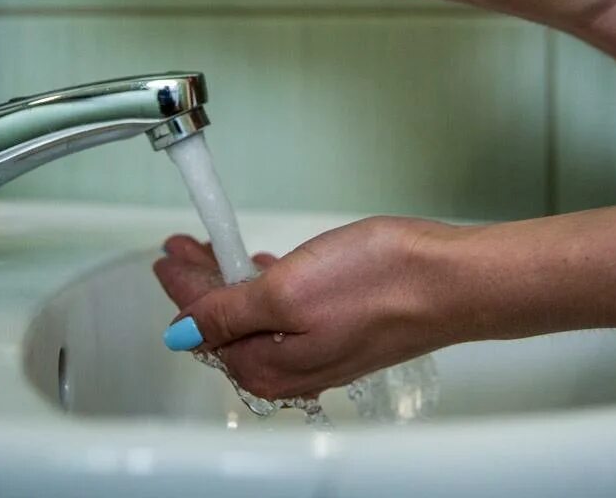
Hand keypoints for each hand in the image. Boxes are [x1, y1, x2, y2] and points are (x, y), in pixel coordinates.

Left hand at [153, 217, 461, 399]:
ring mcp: (318, 349)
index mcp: (267, 365)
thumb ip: (229, 312)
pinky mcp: (342, 329)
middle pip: (225, 324)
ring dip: (229, 281)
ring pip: (255, 316)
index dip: (180, 286)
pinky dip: (264, 287)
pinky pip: (286, 313)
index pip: (204, 325)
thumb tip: (184, 332)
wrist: (449, 281)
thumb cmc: (380, 285)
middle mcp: (290, 367)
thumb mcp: (286, 291)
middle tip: (180, 247)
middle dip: (199, 284)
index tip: (166, 255)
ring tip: (212, 250)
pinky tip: (262, 268)